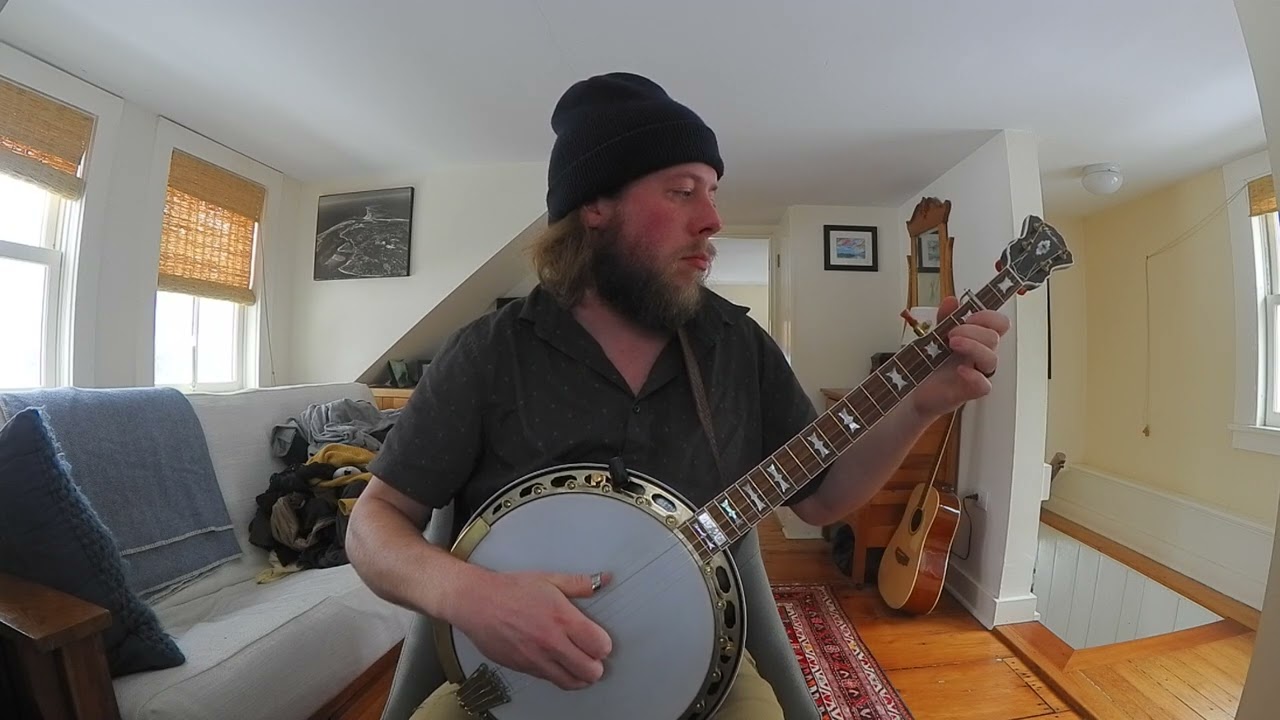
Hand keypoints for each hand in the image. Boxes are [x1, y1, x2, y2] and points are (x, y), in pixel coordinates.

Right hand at [451, 569, 612, 689]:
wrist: (476, 603)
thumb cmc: (509, 590)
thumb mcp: (549, 580)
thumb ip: (580, 583)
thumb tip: (604, 579)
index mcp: (563, 619)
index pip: (600, 646)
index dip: (605, 645)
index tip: (600, 640)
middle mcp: (552, 643)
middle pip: (590, 671)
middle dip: (597, 665)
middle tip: (592, 655)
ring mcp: (537, 659)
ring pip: (571, 682)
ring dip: (580, 676)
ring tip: (578, 663)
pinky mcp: (524, 668)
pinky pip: (550, 680)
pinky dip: (559, 675)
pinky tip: (558, 662)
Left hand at [910, 295, 1009, 417]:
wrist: (915, 389)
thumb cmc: (931, 364)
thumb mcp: (936, 335)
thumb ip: (945, 318)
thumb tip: (952, 300)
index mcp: (976, 338)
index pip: (999, 324)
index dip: (990, 317)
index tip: (970, 316)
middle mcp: (979, 354)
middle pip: (994, 338)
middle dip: (973, 330)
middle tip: (952, 333)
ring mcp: (977, 372)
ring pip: (992, 359)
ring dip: (973, 346)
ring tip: (952, 343)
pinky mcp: (970, 391)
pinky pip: (984, 385)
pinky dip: (975, 376)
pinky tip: (961, 369)